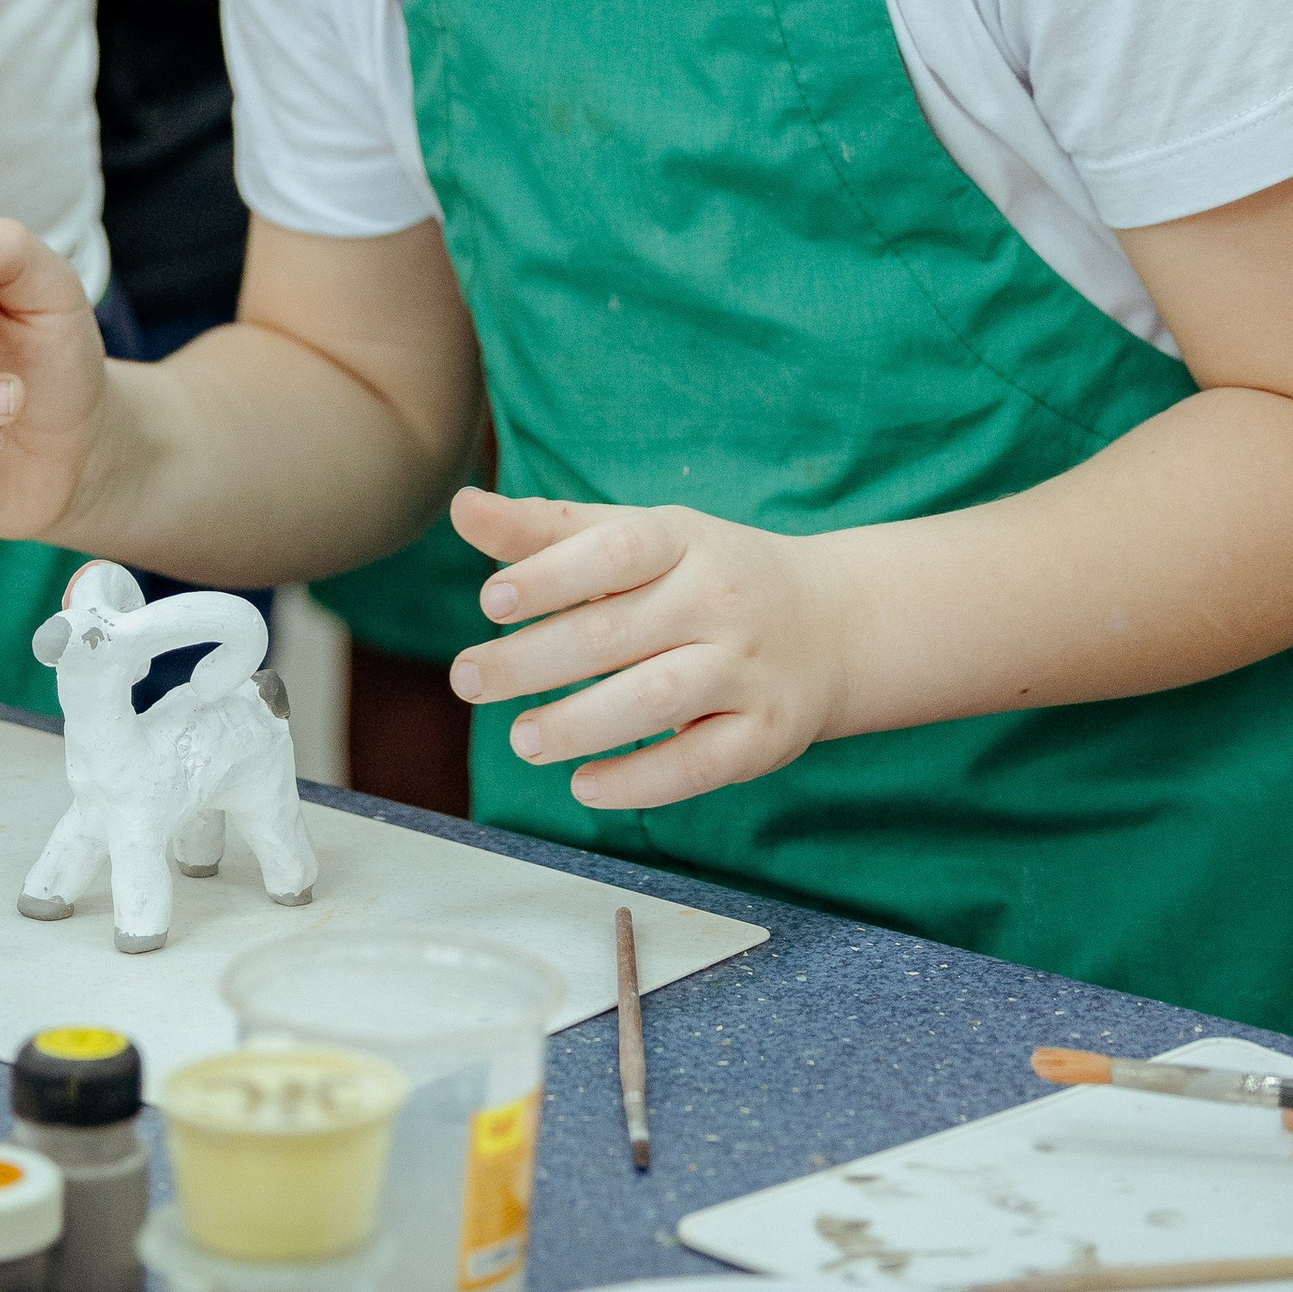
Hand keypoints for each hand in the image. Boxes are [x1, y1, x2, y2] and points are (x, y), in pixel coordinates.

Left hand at [445, 490, 848, 812]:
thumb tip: (462, 507)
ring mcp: (746, 669)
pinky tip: (584, 784)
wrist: (830, 624)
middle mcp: (719, 599)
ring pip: (656, 700)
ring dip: (580, 724)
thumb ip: (546, 530)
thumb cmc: (702, 574)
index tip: (490, 600)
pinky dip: (637, 780)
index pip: (616, 549)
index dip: (552, 574)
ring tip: (521, 739)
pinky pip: (698, 764)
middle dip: (532, 661)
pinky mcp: (764, 734)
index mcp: (683, 539)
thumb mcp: (638, 537)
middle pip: (617, 632)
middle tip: (467, 680)